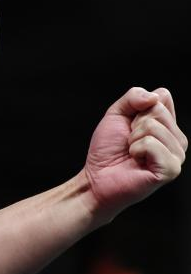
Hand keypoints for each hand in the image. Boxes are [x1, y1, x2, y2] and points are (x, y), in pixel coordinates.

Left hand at [83, 87, 186, 221]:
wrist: (96, 177)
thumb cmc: (107, 149)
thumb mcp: (116, 114)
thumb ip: (133, 97)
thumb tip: (155, 97)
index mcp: (168, 125)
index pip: (162, 96)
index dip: (137, 107)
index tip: (129, 125)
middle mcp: (177, 139)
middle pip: (158, 110)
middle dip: (134, 124)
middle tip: (128, 142)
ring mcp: (177, 155)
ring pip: (154, 127)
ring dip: (133, 139)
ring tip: (132, 153)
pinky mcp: (171, 169)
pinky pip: (152, 144)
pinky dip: (136, 149)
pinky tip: (136, 161)